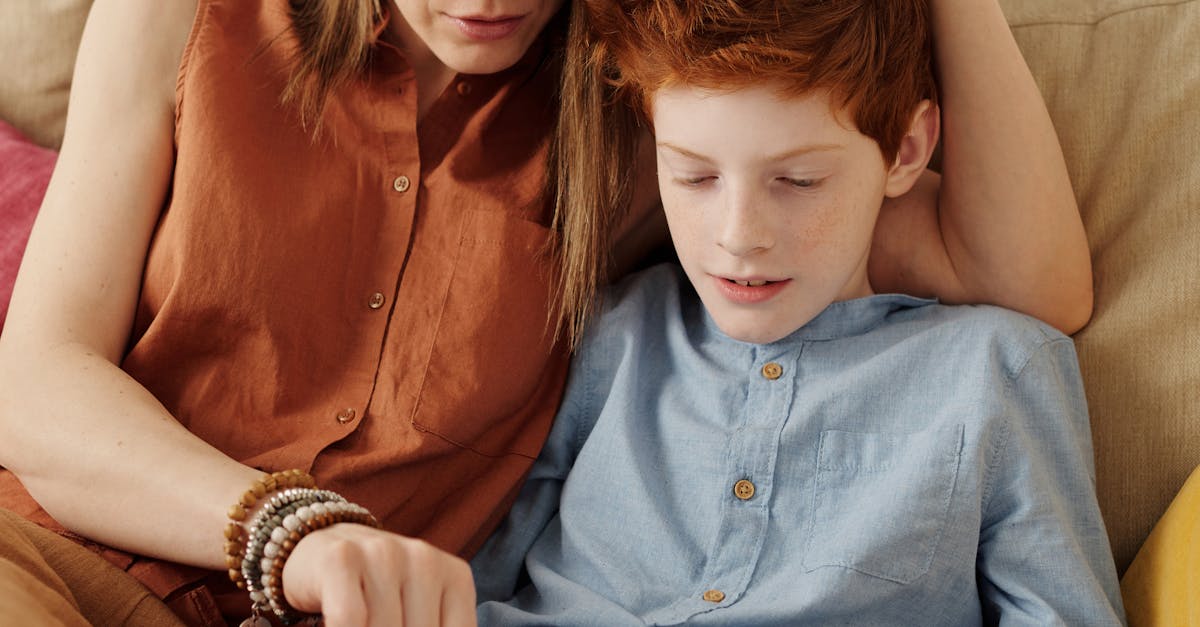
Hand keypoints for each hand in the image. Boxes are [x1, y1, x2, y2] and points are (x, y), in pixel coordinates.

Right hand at [282, 523, 477, 626]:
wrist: (323, 546)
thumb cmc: (377, 594)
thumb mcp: (417, 613)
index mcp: (456, 577)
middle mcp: (425, 559)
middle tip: (380, 623)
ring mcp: (383, 553)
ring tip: (364, 621)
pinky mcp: (341, 558)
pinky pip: (348, 619)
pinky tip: (332, 625)